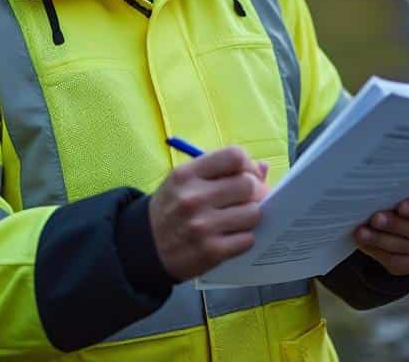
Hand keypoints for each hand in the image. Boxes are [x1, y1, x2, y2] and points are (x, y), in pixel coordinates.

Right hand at [148, 146, 268, 280]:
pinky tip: (232, 236)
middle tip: (249, 199)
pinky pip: (247, 239)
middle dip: (255, 192)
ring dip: (251, 216)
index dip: (248, 165)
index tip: (248, 175)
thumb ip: (221, 171)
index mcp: (187, 174)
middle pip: (249, 184)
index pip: (234, 156)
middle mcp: (194, 198)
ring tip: (239, 219)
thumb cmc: (170, 208)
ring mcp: (203, 226)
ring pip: (253, 213)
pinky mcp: (211, 251)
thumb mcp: (185, 182)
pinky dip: (245, 238)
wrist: (144, 247)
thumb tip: (264, 168)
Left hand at [354, 190, 408, 275]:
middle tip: (374, 219)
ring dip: (381, 240)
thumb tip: (377, 191)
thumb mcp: (400, 191)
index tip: (400, 207)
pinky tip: (365, 244)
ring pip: (406, 248)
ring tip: (361, 232)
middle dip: (394, 225)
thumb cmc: (398, 198)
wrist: (395, 222)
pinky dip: (379, 252)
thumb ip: (396, 191)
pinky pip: (398, 262)